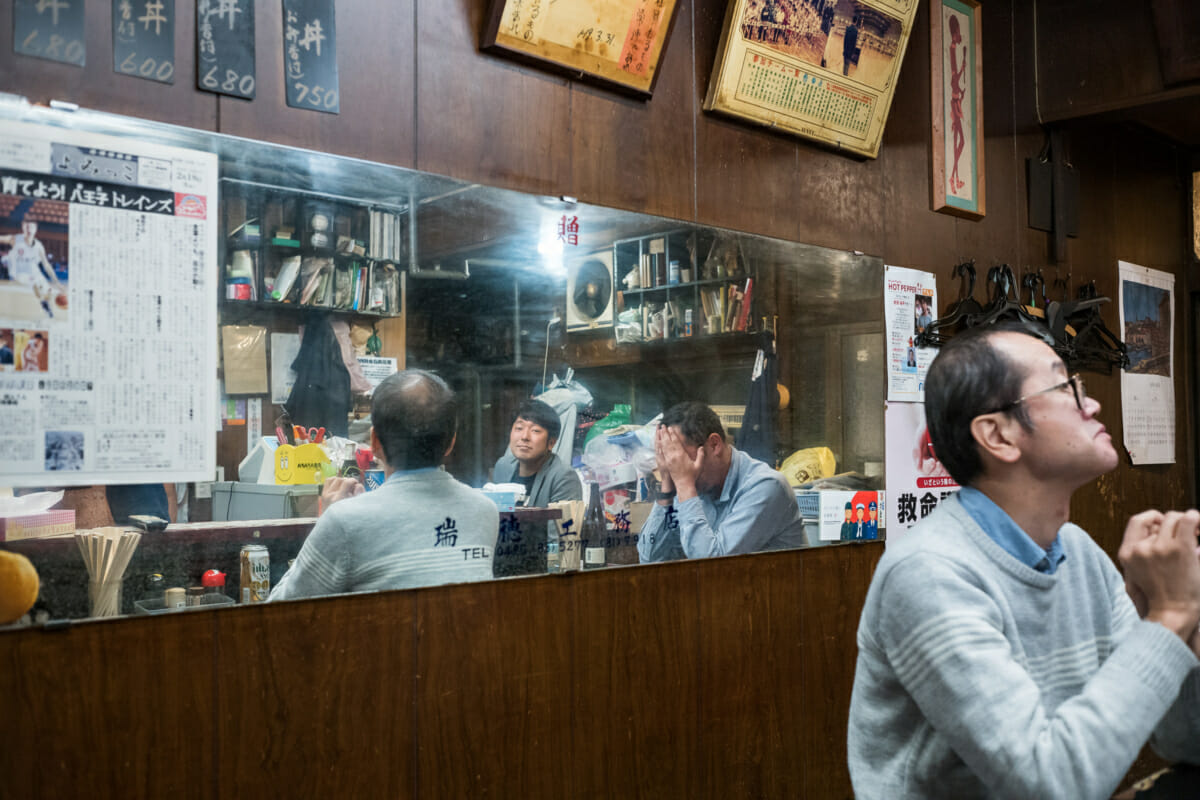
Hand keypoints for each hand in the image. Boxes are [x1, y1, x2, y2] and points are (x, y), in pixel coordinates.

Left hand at [319, 476, 362, 514]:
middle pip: (340, 479)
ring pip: (334, 479)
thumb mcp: (356, 505)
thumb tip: (357, 485)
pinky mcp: (323, 495)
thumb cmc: (347, 517)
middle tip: (352, 487)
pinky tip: (339, 485)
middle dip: (347, 481)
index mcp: (339, 498)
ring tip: (345, 486)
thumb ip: (359, 493)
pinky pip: (328, 481)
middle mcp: (330, 496)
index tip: (357, 484)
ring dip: (341, 480)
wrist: (333, 526)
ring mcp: (325, 495)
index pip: (347, 482)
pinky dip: (334, 481)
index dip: (354, 481)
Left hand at [656, 425, 702, 499]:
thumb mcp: (699, 465)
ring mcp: (669, 459)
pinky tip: (659, 442)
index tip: (670, 428)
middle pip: (668, 442)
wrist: (684, 484)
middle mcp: (673, 456)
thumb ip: (701, 455)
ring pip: (664, 446)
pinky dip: (660, 446)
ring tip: (659, 431)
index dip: (673, 434)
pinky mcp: (666, 463)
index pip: (676, 442)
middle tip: (663, 425)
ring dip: (661, 437)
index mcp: (681, 455)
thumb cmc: (692, 475)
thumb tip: (701, 447)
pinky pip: (662, 452)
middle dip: (665, 433)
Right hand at [1118, 509, 1199, 639]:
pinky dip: (1196, 518)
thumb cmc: (1160, 599)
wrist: (1173, 613)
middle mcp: (1141, 547)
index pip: (1137, 522)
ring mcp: (1160, 547)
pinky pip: (1190, 520)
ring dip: (1188, 521)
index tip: (1163, 525)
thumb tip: (1157, 532)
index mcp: (1127, 553)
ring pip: (1175, 517)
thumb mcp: (1134, 578)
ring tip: (1197, 531)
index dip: (1152, 518)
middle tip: (1187, 531)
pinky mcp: (1181, 548)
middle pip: (1159, 519)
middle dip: (1174, 521)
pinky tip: (1199, 526)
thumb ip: (1141, 554)